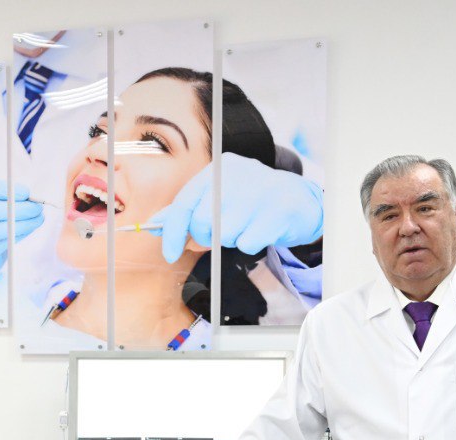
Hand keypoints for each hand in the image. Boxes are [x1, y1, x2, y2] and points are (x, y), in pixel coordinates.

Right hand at [0, 179, 43, 288]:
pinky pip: (1, 245)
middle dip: (17, 209)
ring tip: (38, 218)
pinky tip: (28, 229)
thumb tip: (28, 197)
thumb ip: (6, 197)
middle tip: (37, 208)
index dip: (5, 190)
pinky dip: (19, 236)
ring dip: (22, 224)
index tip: (26, 192)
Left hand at [148, 152, 324, 263]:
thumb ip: (186, 211)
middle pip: (202, 222)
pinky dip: (250, 244)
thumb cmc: (251, 203)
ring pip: (225, 235)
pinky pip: (248, 243)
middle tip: (219, 235)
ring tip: (245, 227)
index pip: (184, 203)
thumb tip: (155, 225)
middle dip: (205, 238)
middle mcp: (237, 174)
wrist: (300, 201)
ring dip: (231, 240)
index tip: (170, 253)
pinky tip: (260, 231)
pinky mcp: (279, 211)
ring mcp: (260, 191)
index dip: (173, 232)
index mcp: (218, 170)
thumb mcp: (217, 199)